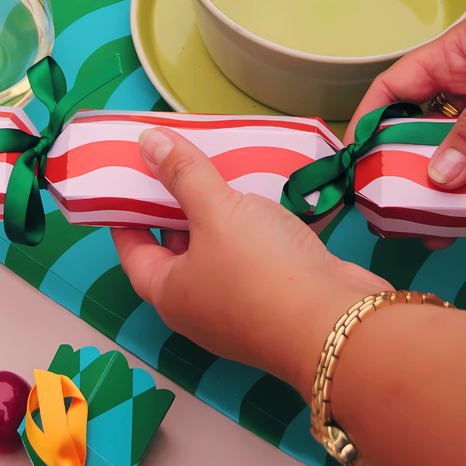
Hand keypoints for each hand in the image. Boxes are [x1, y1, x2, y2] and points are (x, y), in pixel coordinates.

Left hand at [112, 127, 389, 397]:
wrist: (339, 324)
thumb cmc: (262, 271)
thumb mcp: (216, 211)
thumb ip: (183, 174)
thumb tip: (147, 141)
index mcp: (170, 292)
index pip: (133, 249)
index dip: (126, 213)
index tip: (128, 178)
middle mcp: (199, 306)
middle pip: (176, 248)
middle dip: (175, 206)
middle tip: (175, 161)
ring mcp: (241, 306)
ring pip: (219, 251)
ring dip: (219, 215)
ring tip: (219, 168)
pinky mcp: (279, 298)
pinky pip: (254, 256)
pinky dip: (253, 227)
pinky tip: (262, 196)